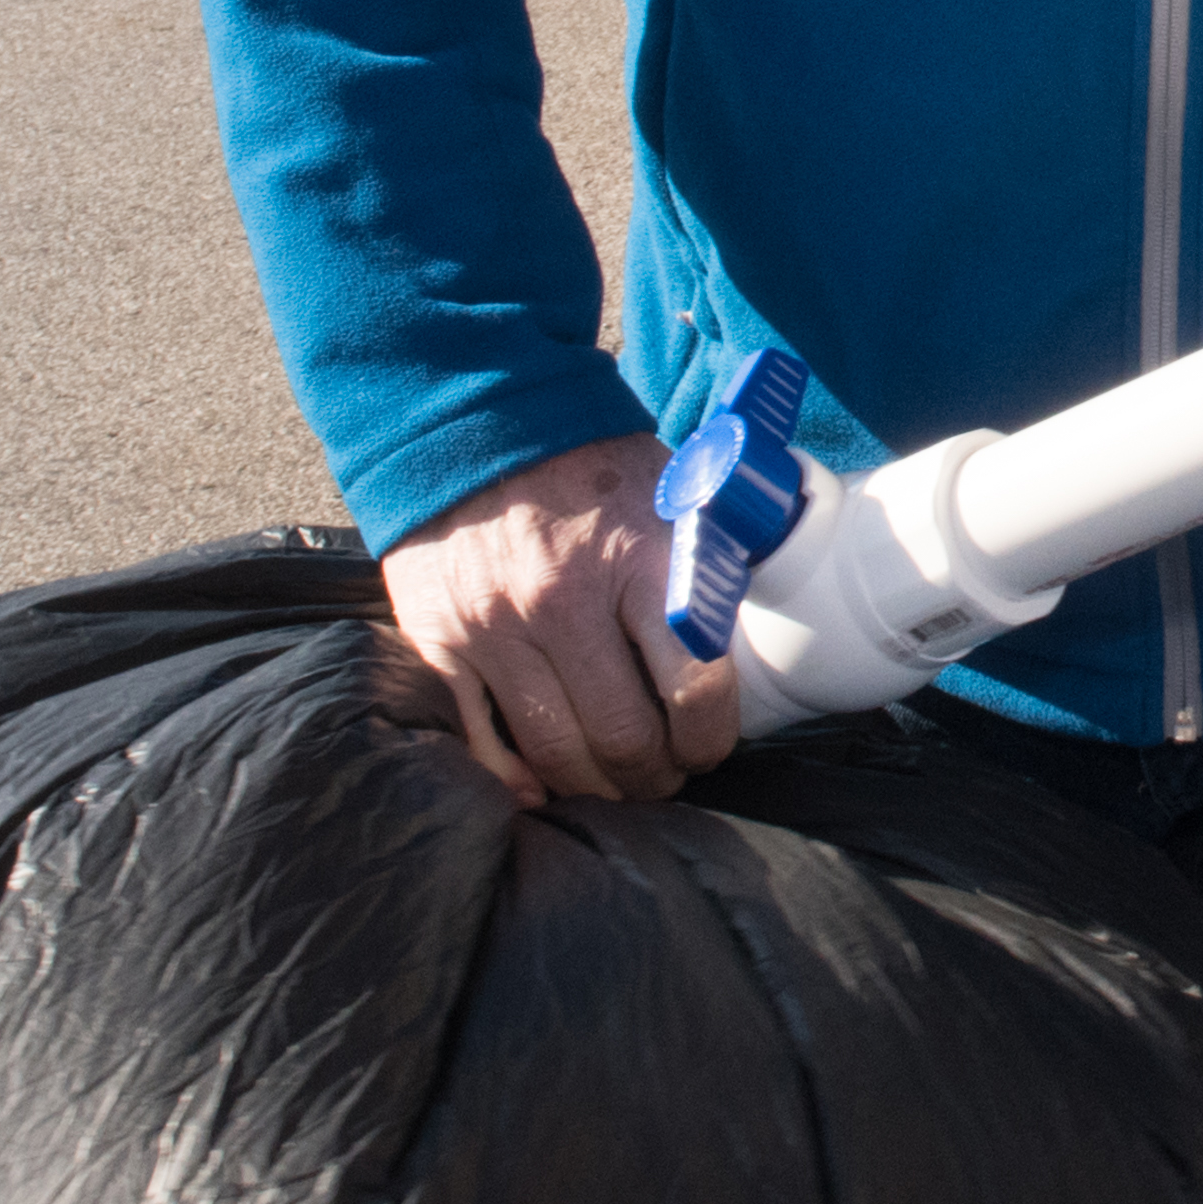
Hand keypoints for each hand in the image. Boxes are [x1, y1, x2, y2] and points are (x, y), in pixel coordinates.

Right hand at [378, 434, 737, 806]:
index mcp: (636, 560)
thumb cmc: (589, 467)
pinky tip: (541, 783)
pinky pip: (479, 742)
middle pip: (624, 738)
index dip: (709, 737)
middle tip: (663, 773)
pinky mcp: (438, 641)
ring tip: (613, 777)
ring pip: (557, 753)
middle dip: (655, 774)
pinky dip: (514, 778)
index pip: (694, 686)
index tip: (706, 745)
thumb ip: (712, 561)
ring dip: (595, 784)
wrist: (472, 419)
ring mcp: (494, 627)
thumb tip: (764, 623)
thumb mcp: (671, 492)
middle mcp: (562, 601)